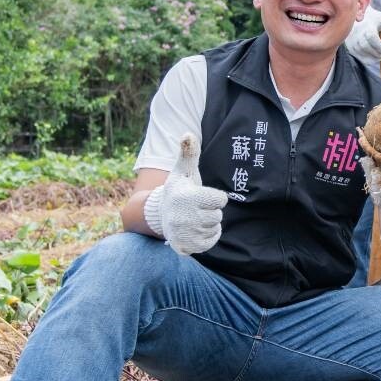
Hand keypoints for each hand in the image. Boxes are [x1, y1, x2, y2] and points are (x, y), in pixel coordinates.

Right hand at [144, 134, 228, 254]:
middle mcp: (183, 217)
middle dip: (210, 210)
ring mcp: (184, 233)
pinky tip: (195, 228)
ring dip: (208, 223)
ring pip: (215, 228)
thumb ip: (188, 153)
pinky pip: (211, 242)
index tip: (200, 195)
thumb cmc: (178, 189)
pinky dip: (208, 236)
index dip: (214, 197)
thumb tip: (187, 133)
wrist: (159, 214)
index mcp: (186, 197)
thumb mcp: (182, 171)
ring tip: (193, 217)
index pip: (221, 199)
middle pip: (218, 215)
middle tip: (196, 207)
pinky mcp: (187, 246)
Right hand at [345, 4, 380, 65]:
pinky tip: (373, 59)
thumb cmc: (370, 18)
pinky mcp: (350, 46)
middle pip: (366, 46)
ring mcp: (353, 40)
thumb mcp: (380, 17)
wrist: (354, 17)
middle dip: (376, 52)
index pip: (371, 37)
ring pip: (361, 51)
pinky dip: (366, 59)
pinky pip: (357, 55)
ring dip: (371, 56)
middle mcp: (358, 33)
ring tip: (379, 57)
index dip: (378, 45)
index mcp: (367, 26)